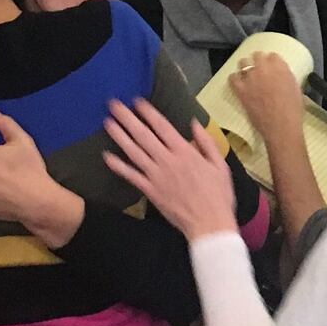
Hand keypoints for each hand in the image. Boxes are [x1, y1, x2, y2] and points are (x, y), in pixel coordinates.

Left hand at [103, 99, 235, 240]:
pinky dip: (118, 166)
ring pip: (134, 152)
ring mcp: (156, 176)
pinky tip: (106, 156)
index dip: (148, 112)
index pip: (162, 126)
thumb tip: (193, 122)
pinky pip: (131, 176)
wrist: (210, 225)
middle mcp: (167, 160)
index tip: (137, 101)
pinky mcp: (150, 192)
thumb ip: (206, 142)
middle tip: (113, 104)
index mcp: (185, 152)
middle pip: (143, 135)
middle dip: (127, 118)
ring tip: (107, 123)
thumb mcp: (220, 164)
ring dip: (119, 136)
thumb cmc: (218, 195)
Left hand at [229, 53, 302, 143]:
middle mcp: (264, 69)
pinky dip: (235, 78)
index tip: (272, 67)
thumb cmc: (293, 110)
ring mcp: (250, 78)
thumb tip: (280, 74)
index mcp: (280, 67)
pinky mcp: (241, 89)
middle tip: (260, 69)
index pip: (272, 55)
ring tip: (248, 74)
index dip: (272, 62)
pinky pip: (233, 77)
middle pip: (257, 55)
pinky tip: (239, 82)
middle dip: (258, 61)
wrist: (281, 126)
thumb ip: (285, 76)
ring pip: (243, 62)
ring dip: (246, 66)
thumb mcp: (295, 88)